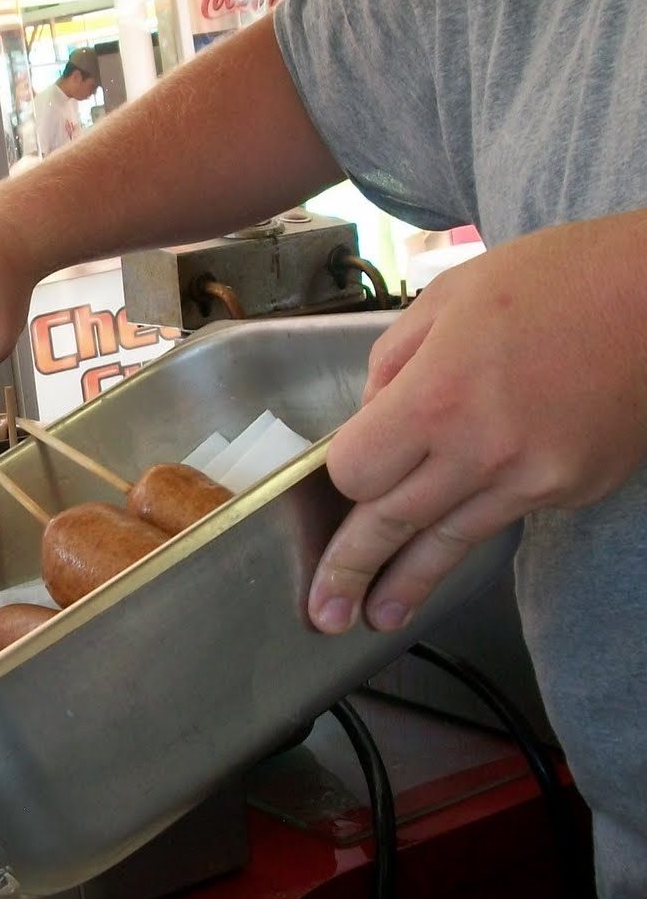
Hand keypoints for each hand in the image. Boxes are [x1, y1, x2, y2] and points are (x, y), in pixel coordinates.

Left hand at [309, 212, 646, 634]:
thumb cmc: (553, 280)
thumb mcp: (447, 301)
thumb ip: (392, 367)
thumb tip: (369, 420)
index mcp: (437, 398)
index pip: (356, 472)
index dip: (343, 474)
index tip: (343, 473)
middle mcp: (482, 451)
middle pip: (393, 524)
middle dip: (351, 570)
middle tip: (325, 612)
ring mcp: (534, 479)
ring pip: (450, 542)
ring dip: (408, 584)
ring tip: (375, 618)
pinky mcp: (573, 490)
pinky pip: (503, 516)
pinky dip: (471, 530)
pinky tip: (446, 553)